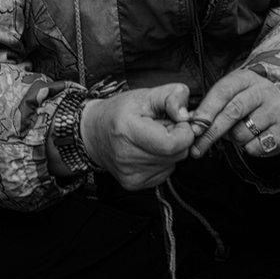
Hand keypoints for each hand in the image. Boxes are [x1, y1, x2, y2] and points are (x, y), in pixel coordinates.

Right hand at [80, 84, 194, 189]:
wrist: (94, 133)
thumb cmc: (119, 111)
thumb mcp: (146, 94)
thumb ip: (172, 96)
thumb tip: (186, 115)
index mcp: (128, 131)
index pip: (172, 144)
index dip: (183, 131)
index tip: (177, 121)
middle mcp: (127, 157)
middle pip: (177, 154)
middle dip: (177, 138)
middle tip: (161, 127)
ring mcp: (130, 174)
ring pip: (173, 163)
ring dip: (169, 150)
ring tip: (152, 137)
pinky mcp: (134, 184)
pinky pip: (164, 172)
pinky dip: (163, 160)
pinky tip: (148, 149)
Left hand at [189, 69, 279, 158]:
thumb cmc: (245, 103)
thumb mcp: (230, 96)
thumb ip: (210, 107)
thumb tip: (190, 124)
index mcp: (245, 78)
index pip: (222, 92)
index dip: (206, 111)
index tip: (194, 128)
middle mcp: (263, 90)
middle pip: (233, 112)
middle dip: (212, 132)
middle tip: (197, 148)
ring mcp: (276, 108)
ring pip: (243, 132)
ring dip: (234, 140)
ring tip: (239, 132)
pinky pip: (257, 146)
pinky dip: (249, 148)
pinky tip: (254, 138)